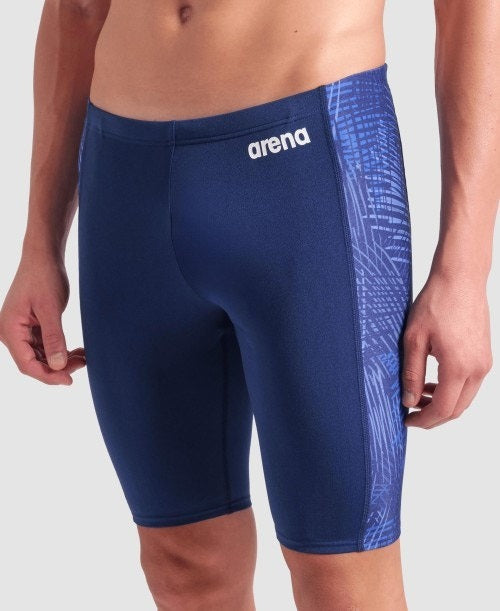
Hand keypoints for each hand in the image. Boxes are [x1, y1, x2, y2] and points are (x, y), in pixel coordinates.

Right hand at [0, 252, 85, 384]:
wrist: (44, 256)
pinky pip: (44, 346)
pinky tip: (77, 351)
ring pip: (40, 356)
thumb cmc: (44, 276)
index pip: (27, 364)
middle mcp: (11, 332)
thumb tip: (57, 366)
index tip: (70, 380)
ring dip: (61, 360)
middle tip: (82, 364)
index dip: (48, 376)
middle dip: (58, 368)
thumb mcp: (51, 308)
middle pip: (33, 363)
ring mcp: (20, 330)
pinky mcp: (31, 326)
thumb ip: (53, 338)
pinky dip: (60, 350)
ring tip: (83, 357)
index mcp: (9, 329)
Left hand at [402, 271, 492, 427]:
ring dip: (443, 402)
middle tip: (411, 412)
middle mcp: (478, 369)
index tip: (407, 421)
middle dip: (433, 416)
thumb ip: (411, 373)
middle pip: (457, 409)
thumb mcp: (414, 339)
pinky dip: (453, 389)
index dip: (424, 421)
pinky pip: (470, 383)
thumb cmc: (437, 303)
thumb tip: (408, 400)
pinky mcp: (485, 355)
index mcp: (459, 367)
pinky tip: (433, 380)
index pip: (443, 409)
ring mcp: (484, 362)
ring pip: (465, 398)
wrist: (461, 279)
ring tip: (418, 393)